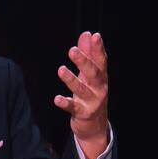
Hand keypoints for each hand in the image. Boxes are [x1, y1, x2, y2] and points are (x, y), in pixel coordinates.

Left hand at [54, 31, 109, 158]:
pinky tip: (57, 99)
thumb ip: (88, 54)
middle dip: (84, 61)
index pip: (101, 61)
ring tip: (61, 70)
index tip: (95, 36)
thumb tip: (86, 34)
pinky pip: (73, 108)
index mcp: (101, 77)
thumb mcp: (89, 75)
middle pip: (93, 73)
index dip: (98, 49)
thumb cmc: (91, 94)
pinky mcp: (83, 113)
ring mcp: (92, 101)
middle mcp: (99, 88)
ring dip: (71, 80)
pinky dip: (65, 103)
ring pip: (82, 89)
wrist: (95, 124)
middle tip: (72, 50)